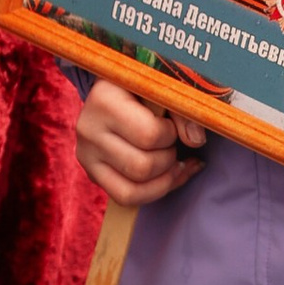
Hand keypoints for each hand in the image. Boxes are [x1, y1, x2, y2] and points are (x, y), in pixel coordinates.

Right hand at [74, 77, 205, 209]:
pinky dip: (154, 192)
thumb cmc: (143, 87)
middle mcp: (89, 129)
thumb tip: (197, 141)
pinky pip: (125, 197)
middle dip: (168, 159)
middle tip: (172, 143)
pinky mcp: (92, 172)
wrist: (115, 89)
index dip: (171, 134)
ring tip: (174, 162)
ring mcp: (86, 154)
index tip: (171, 123)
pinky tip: (169, 177)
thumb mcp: (162, 87)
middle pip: (142, 167)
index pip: (149, 135)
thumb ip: (182, 110)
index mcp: (104, 100)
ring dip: (164, 179)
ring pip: (133, 190)